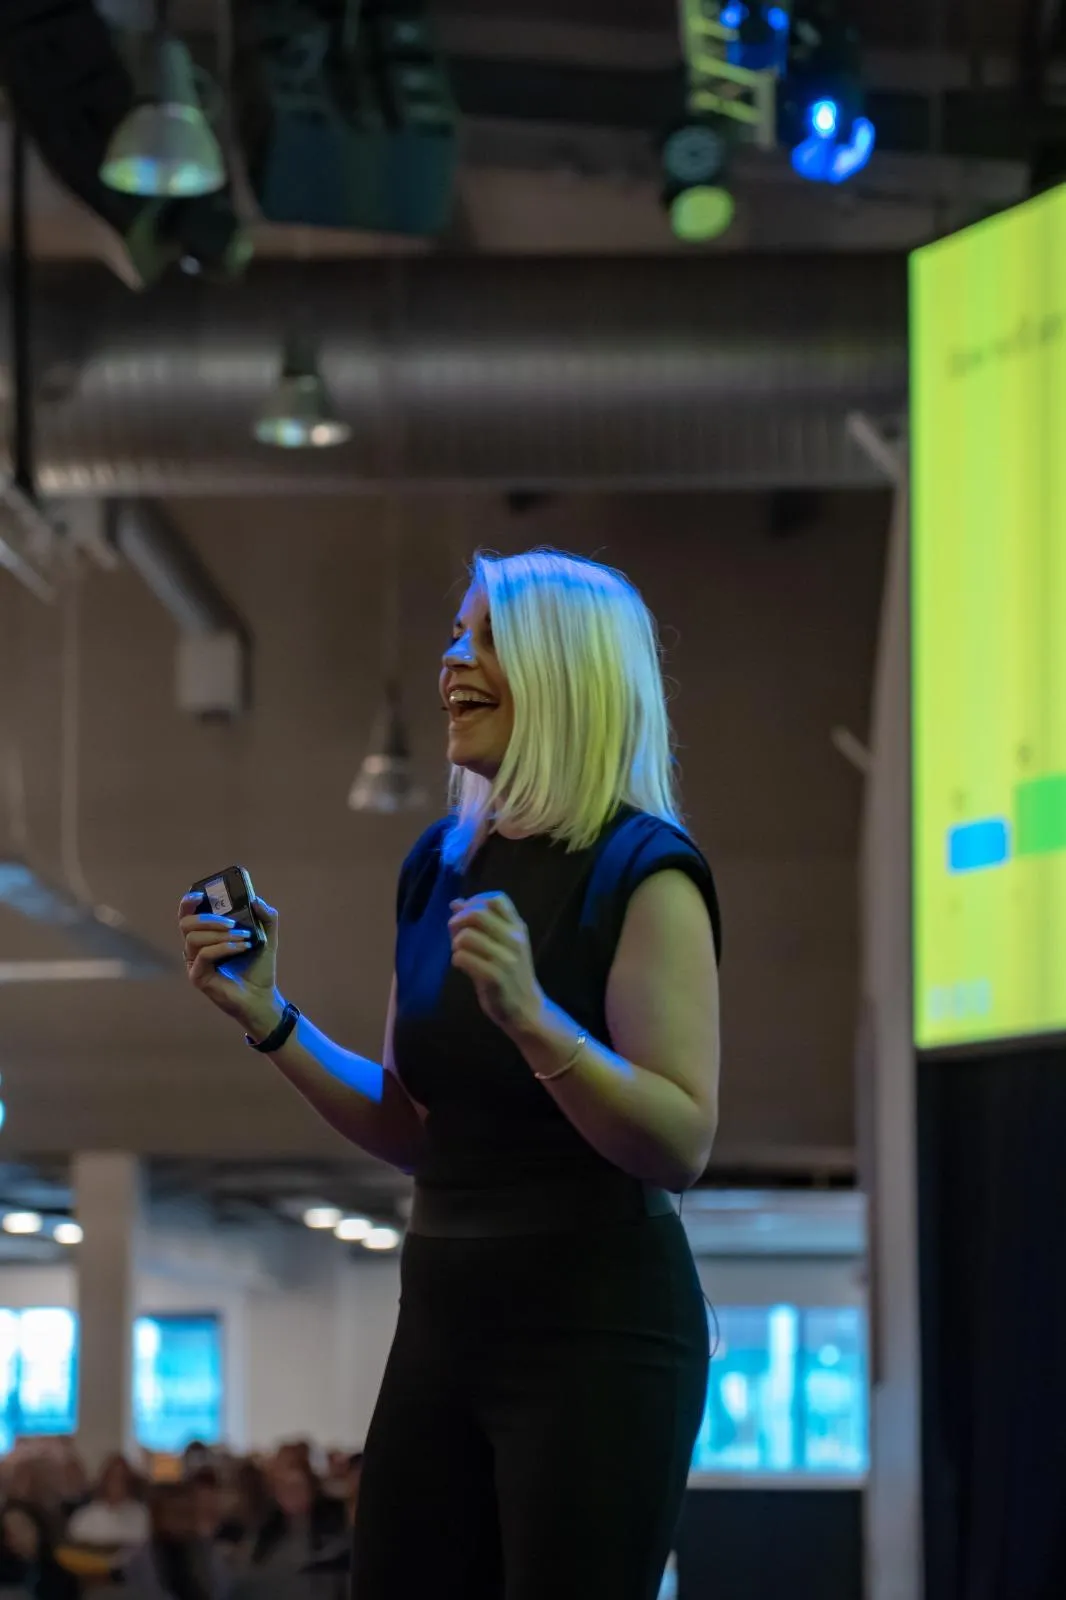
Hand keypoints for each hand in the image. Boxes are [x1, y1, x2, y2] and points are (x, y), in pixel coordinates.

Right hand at [178, 891, 281, 1034]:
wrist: (262, 996)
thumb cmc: (259, 967)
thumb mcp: (267, 937)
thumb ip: (266, 916)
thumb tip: (256, 900)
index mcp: (206, 934)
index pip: (188, 914)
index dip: (189, 901)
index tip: (201, 894)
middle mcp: (195, 947)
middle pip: (186, 923)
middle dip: (209, 918)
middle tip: (233, 923)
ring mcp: (194, 963)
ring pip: (194, 938)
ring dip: (220, 934)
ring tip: (244, 938)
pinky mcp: (197, 976)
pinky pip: (204, 955)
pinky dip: (224, 947)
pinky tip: (241, 947)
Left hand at [448, 892, 545, 1035]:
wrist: (527, 1009)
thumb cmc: (511, 974)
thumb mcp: (504, 944)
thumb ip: (482, 923)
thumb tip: (455, 902)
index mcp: (518, 928)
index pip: (496, 899)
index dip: (475, 902)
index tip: (467, 916)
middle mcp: (514, 940)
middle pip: (476, 914)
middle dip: (458, 921)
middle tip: (455, 935)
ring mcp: (505, 959)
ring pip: (465, 936)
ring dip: (455, 944)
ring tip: (461, 953)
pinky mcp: (493, 977)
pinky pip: (462, 958)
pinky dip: (456, 960)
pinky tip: (463, 966)